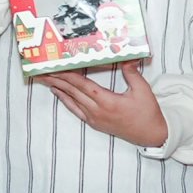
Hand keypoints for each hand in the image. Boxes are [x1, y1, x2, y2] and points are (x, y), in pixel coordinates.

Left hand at [39, 64, 166, 147]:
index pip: (82, 85)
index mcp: (108, 102)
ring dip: (58, 89)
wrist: (150, 135)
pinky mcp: (95, 124)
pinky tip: (58, 94)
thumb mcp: (143, 90)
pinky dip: (65, 101)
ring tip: (45, 80)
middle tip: (42, 71)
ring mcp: (94, 119)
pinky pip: (76, 110)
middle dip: (56, 80)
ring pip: (72, 101)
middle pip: (72, 92)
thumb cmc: (148, 112)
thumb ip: (132, 73)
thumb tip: (127, 57)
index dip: (67, 75)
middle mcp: (97, 111)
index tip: (56, 68)